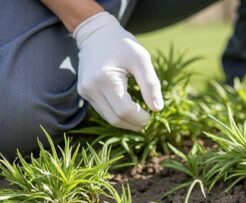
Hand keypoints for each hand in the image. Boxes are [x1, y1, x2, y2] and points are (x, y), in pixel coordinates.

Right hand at [74, 12, 162, 130]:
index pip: (124, 110)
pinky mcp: (84, 93)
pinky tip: (129, 109)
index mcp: (105, 79)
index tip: (152, 114)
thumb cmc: (122, 45)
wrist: (96, 33)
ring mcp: (85, 91)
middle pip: (115, 119)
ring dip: (126, 121)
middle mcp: (91, 88)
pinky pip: (103, 111)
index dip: (140, 117)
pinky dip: (117, 114)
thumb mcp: (141, 60)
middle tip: (148, 119)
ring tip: (140, 115)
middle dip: (134, 124)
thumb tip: (158, 109)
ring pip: (108, 118)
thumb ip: (150, 85)